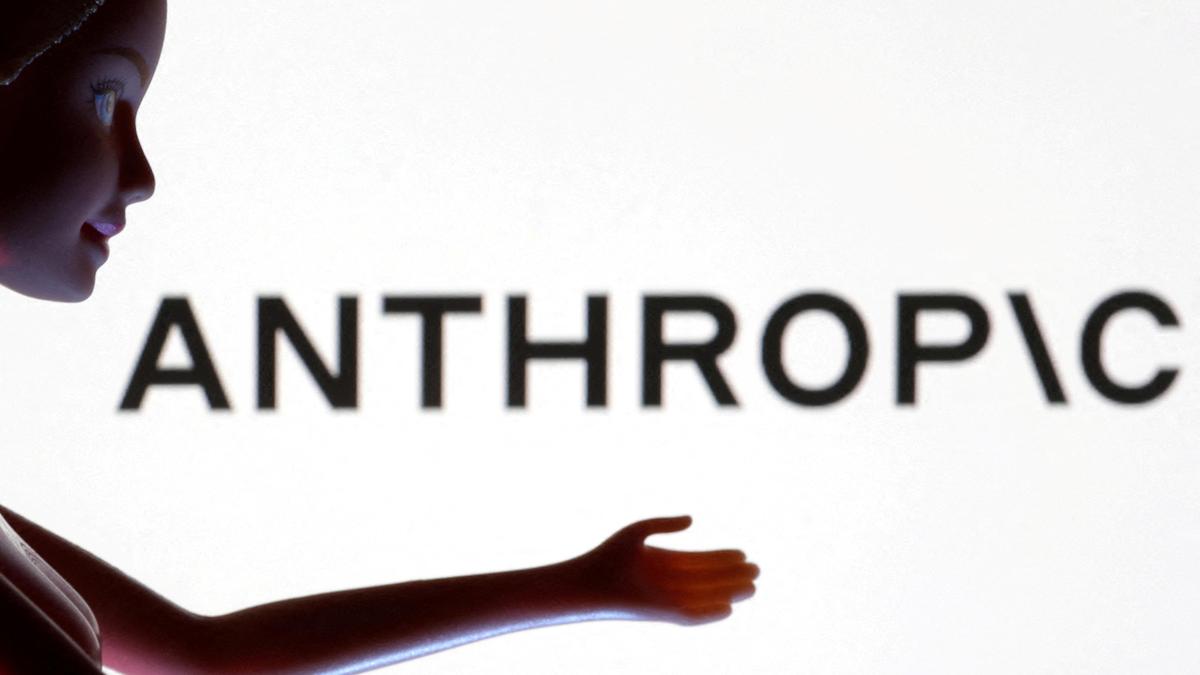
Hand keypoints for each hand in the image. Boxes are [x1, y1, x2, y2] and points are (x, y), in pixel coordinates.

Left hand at [566, 516, 757, 624]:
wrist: (588, 581)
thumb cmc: (607, 555)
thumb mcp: (638, 531)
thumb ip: (665, 523)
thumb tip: (693, 519)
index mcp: (665, 562)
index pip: (700, 561)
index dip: (721, 558)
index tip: (742, 553)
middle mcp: (670, 582)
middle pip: (708, 579)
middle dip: (731, 575)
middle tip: (756, 569)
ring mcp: (668, 599)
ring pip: (706, 597)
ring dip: (728, 592)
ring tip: (752, 587)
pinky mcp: (663, 614)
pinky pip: (692, 616)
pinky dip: (710, 614)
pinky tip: (729, 609)